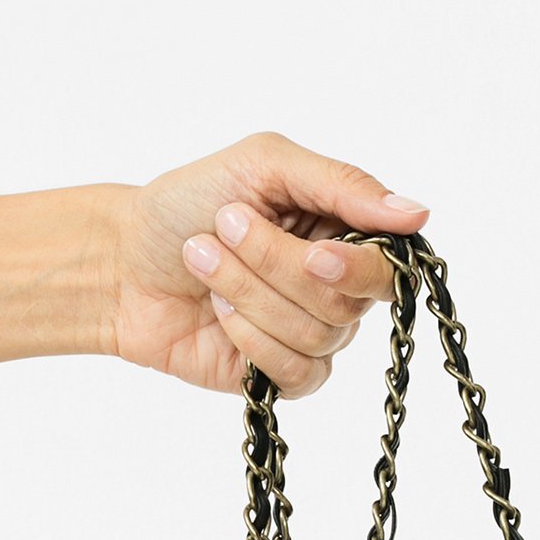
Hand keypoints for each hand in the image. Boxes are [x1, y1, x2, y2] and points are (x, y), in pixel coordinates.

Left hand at [105, 132, 428, 397]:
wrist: (123, 260)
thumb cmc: (189, 202)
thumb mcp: (264, 164)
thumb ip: (342, 182)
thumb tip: (417, 213)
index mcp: (342, 231)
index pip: (387, 265)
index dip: (356, 267)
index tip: (316, 251)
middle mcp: (335, 286)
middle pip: (345, 301)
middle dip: (275, 266)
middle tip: (225, 228)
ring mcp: (310, 333)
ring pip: (315, 335)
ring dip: (248, 293)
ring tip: (204, 259)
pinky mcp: (281, 374)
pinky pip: (295, 371)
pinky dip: (251, 337)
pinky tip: (218, 312)